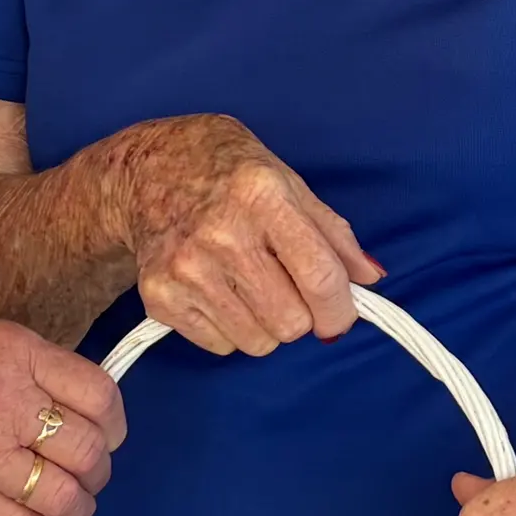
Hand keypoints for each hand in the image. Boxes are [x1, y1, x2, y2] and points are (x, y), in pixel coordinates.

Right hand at [0, 314, 126, 515]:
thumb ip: (28, 369)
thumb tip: (72, 405)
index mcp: (16, 354)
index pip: (98, 394)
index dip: (114, 422)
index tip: (109, 432)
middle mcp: (7, 401)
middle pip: (88, 449)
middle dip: (99, 468)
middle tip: (88, 472)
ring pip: (63, 495)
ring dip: (80, 506)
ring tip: (75, 505)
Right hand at [89, 114, 381, 355]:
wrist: (146, 169)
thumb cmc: (226, 172)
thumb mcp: (288, 182)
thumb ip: (333, 234)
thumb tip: (370, 279)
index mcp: (262, 197)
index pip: (320, 277)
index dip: (340, 309)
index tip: (340, 315)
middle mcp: (222, 234)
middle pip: (291, 322)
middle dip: (300, 314)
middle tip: (285, 286)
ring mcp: (186, 268)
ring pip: (258, 342)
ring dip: (264, 324)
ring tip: (248, 284)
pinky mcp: (159, 296)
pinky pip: (221, 346)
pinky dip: (229, 328)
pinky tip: (218, 290)